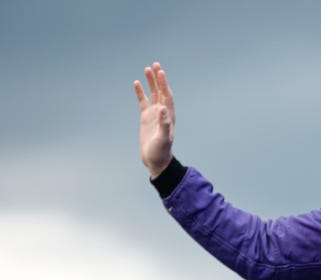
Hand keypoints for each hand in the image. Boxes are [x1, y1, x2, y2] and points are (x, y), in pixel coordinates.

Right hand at [134, 62, 175, 178]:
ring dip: (151, 82)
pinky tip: (137, 83)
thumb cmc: (161, 151)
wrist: (156, 160)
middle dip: (159, 78)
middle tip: (155, 64)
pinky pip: (143, 102)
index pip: (167, 95)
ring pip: (153, 94)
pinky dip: (141, 93)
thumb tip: (164, 109)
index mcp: (168, 116)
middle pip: (161, 91)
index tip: (160, 72)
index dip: (164, 84)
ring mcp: (154, 114)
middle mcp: (163, 112)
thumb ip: (164, 124)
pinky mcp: (146, 118)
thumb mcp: (163, 139)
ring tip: (147, 69)